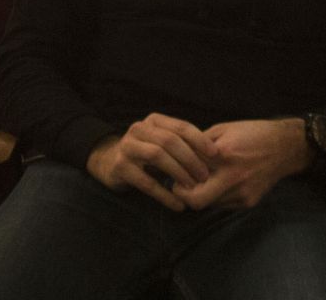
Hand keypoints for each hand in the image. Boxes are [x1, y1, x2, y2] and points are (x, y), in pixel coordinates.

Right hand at [86, 113, 218, 211]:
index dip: (200, 140)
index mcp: (154, 121)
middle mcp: (138, 129)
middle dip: (190, 159)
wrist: (110, 162)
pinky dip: (164, 195)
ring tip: (192, 188)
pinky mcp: (120, 167)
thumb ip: (182, 144)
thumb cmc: (146, 153)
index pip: (181, 127)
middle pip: (170, 141)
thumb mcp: (161, 142)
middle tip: (204, 176)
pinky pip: (146, 182)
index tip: (215, 154)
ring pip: (158, 156)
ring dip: (178, 173)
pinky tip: (177, 204)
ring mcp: (127, 147)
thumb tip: (215, 154)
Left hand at [177, 118, 310, 210]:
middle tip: (181, 185)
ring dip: (201, 195)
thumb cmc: (252, 133)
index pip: (190, 173)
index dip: (177, 175)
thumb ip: (200, 144)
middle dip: (184, 195)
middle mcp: (233, 177)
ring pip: (210, 204)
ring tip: (202, 182)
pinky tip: (220, 183)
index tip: (174, 173)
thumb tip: (179, 154)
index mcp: (224, 155)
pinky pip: (224, 204)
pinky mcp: (248, 202)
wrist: (285, 147)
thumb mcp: (222, 129)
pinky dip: (216, 196)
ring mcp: (242, 193)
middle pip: (197, 201)